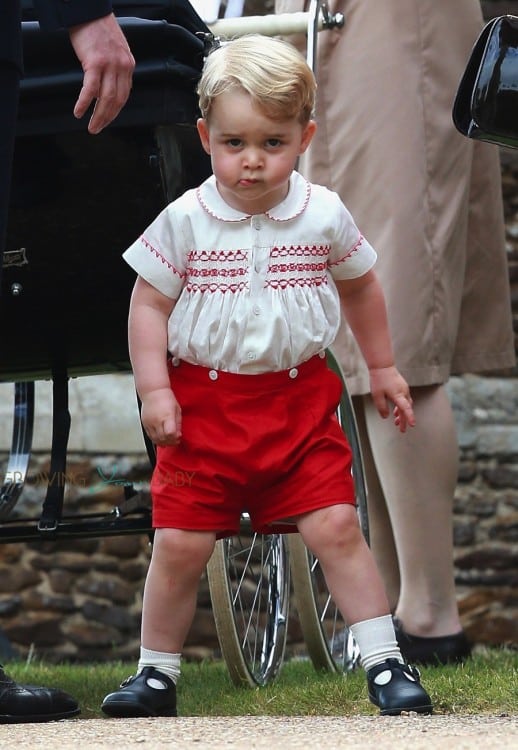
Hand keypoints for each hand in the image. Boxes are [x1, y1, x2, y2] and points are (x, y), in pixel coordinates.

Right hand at [68, 13, 134, 133]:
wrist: (89, 11)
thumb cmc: (98, 28)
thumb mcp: (115, 50)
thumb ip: (115, 69)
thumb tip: (109, 88)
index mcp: (128, 65)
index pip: (125, 95)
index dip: (116, 111)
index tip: (108, 120)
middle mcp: (122, 67)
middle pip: (117, 101)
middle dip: (107, 119)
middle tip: (98, 129)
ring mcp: (110, 65)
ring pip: (106, 99)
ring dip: (98, 116)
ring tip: (91, 127)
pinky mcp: (95, 62)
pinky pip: (90, 89)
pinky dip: (84, 103)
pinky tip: (79, 112)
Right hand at [141, 388, 182, 446]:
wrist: (153, 392)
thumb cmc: (167, 399)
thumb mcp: (177, 410)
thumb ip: (178, 424)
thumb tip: (178, 435)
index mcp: (167, 416)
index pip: (170, 433)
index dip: (175, 437)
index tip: (178, 436)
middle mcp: (157, 420)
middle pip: (163, 438)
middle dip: (171, 442)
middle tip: (175, 441)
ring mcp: (149, 423)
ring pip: (155, 439)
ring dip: (163, 443)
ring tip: (168, 440)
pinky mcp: (144, 424)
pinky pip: (150, 436)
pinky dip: (156, 440)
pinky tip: (161, 438)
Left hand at [369, 366, 414, 432]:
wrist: (382, 366)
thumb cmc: (379, 380)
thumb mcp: (377, 395)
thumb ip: (381, 407)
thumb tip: (386, 416)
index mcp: (398, 395)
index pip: (406, 408)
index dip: (409, 417)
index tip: (412, 424)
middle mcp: (404, 392)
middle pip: (406, 409)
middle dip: (404, 420)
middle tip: (402, 430)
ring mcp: (404, 390)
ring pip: (405, 405)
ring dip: (402, 414)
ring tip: (397, 423)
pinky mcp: (402, 388)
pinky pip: (404, 400)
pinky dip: (400, 407)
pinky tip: (395, 412)